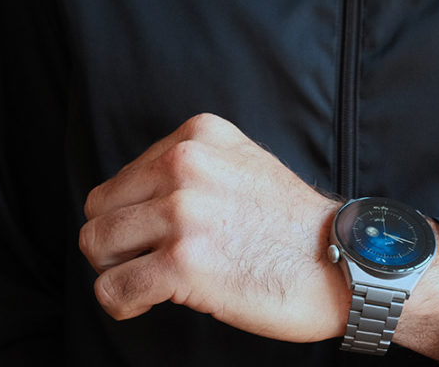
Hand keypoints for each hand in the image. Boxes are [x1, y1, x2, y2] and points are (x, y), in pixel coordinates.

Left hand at [79, 113, 349, 341]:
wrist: (342, 259)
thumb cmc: (292, 222)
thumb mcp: (242, 162)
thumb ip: (190, 166)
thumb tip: (135, 197)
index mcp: (198, 136)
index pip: (122, 178)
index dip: (134, 215)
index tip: (160, 236)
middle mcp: (185, 164)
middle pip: (100, 210)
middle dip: (117, 242)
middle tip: (148, 261)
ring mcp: (183, 212)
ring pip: (96, 245)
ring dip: (118, 270)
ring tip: (150, 279)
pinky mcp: (182, 263)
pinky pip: (112, 289)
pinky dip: (123, 302)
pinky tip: (149, 301)